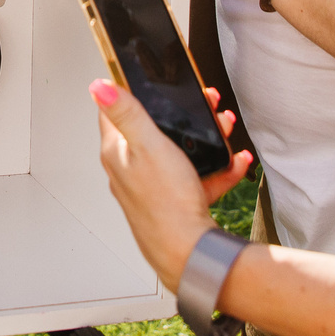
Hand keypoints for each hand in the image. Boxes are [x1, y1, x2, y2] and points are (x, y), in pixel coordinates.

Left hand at [92, 78, 251, 288]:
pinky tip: (235, 162)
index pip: (115, 113)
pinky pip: (198, 178)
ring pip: (180, 152)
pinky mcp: (176, 202)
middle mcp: (131, 170)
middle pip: (155, 130)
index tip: (155, 83)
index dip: (135, 91)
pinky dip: (218, 168)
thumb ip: (126, 113)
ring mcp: (154, 187)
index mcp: (118, 153)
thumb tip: (98, 86)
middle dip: (182, 115)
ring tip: (224, 127)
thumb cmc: (166, 202)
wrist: (190, 252)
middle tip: (205, 104)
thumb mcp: (148, 144)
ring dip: (206, 138)